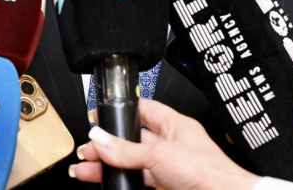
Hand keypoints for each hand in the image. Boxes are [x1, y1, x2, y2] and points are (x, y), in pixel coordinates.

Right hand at [70, 98, 260, 189]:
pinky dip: (122, 183)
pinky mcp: (166, 186)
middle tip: (88, 149)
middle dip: (108, 145)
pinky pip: (138, 182)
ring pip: (133, 164)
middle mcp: (172, 144)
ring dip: (110, 166)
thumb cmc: (206, 171)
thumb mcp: (158, 154)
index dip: (121, 111)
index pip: (143, 110)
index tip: (100, 117)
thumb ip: (126, 150)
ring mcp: (169, 167)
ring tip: (86, 169)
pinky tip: (109, 183)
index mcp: (175, 124)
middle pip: (133, 140)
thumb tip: (100, 139)